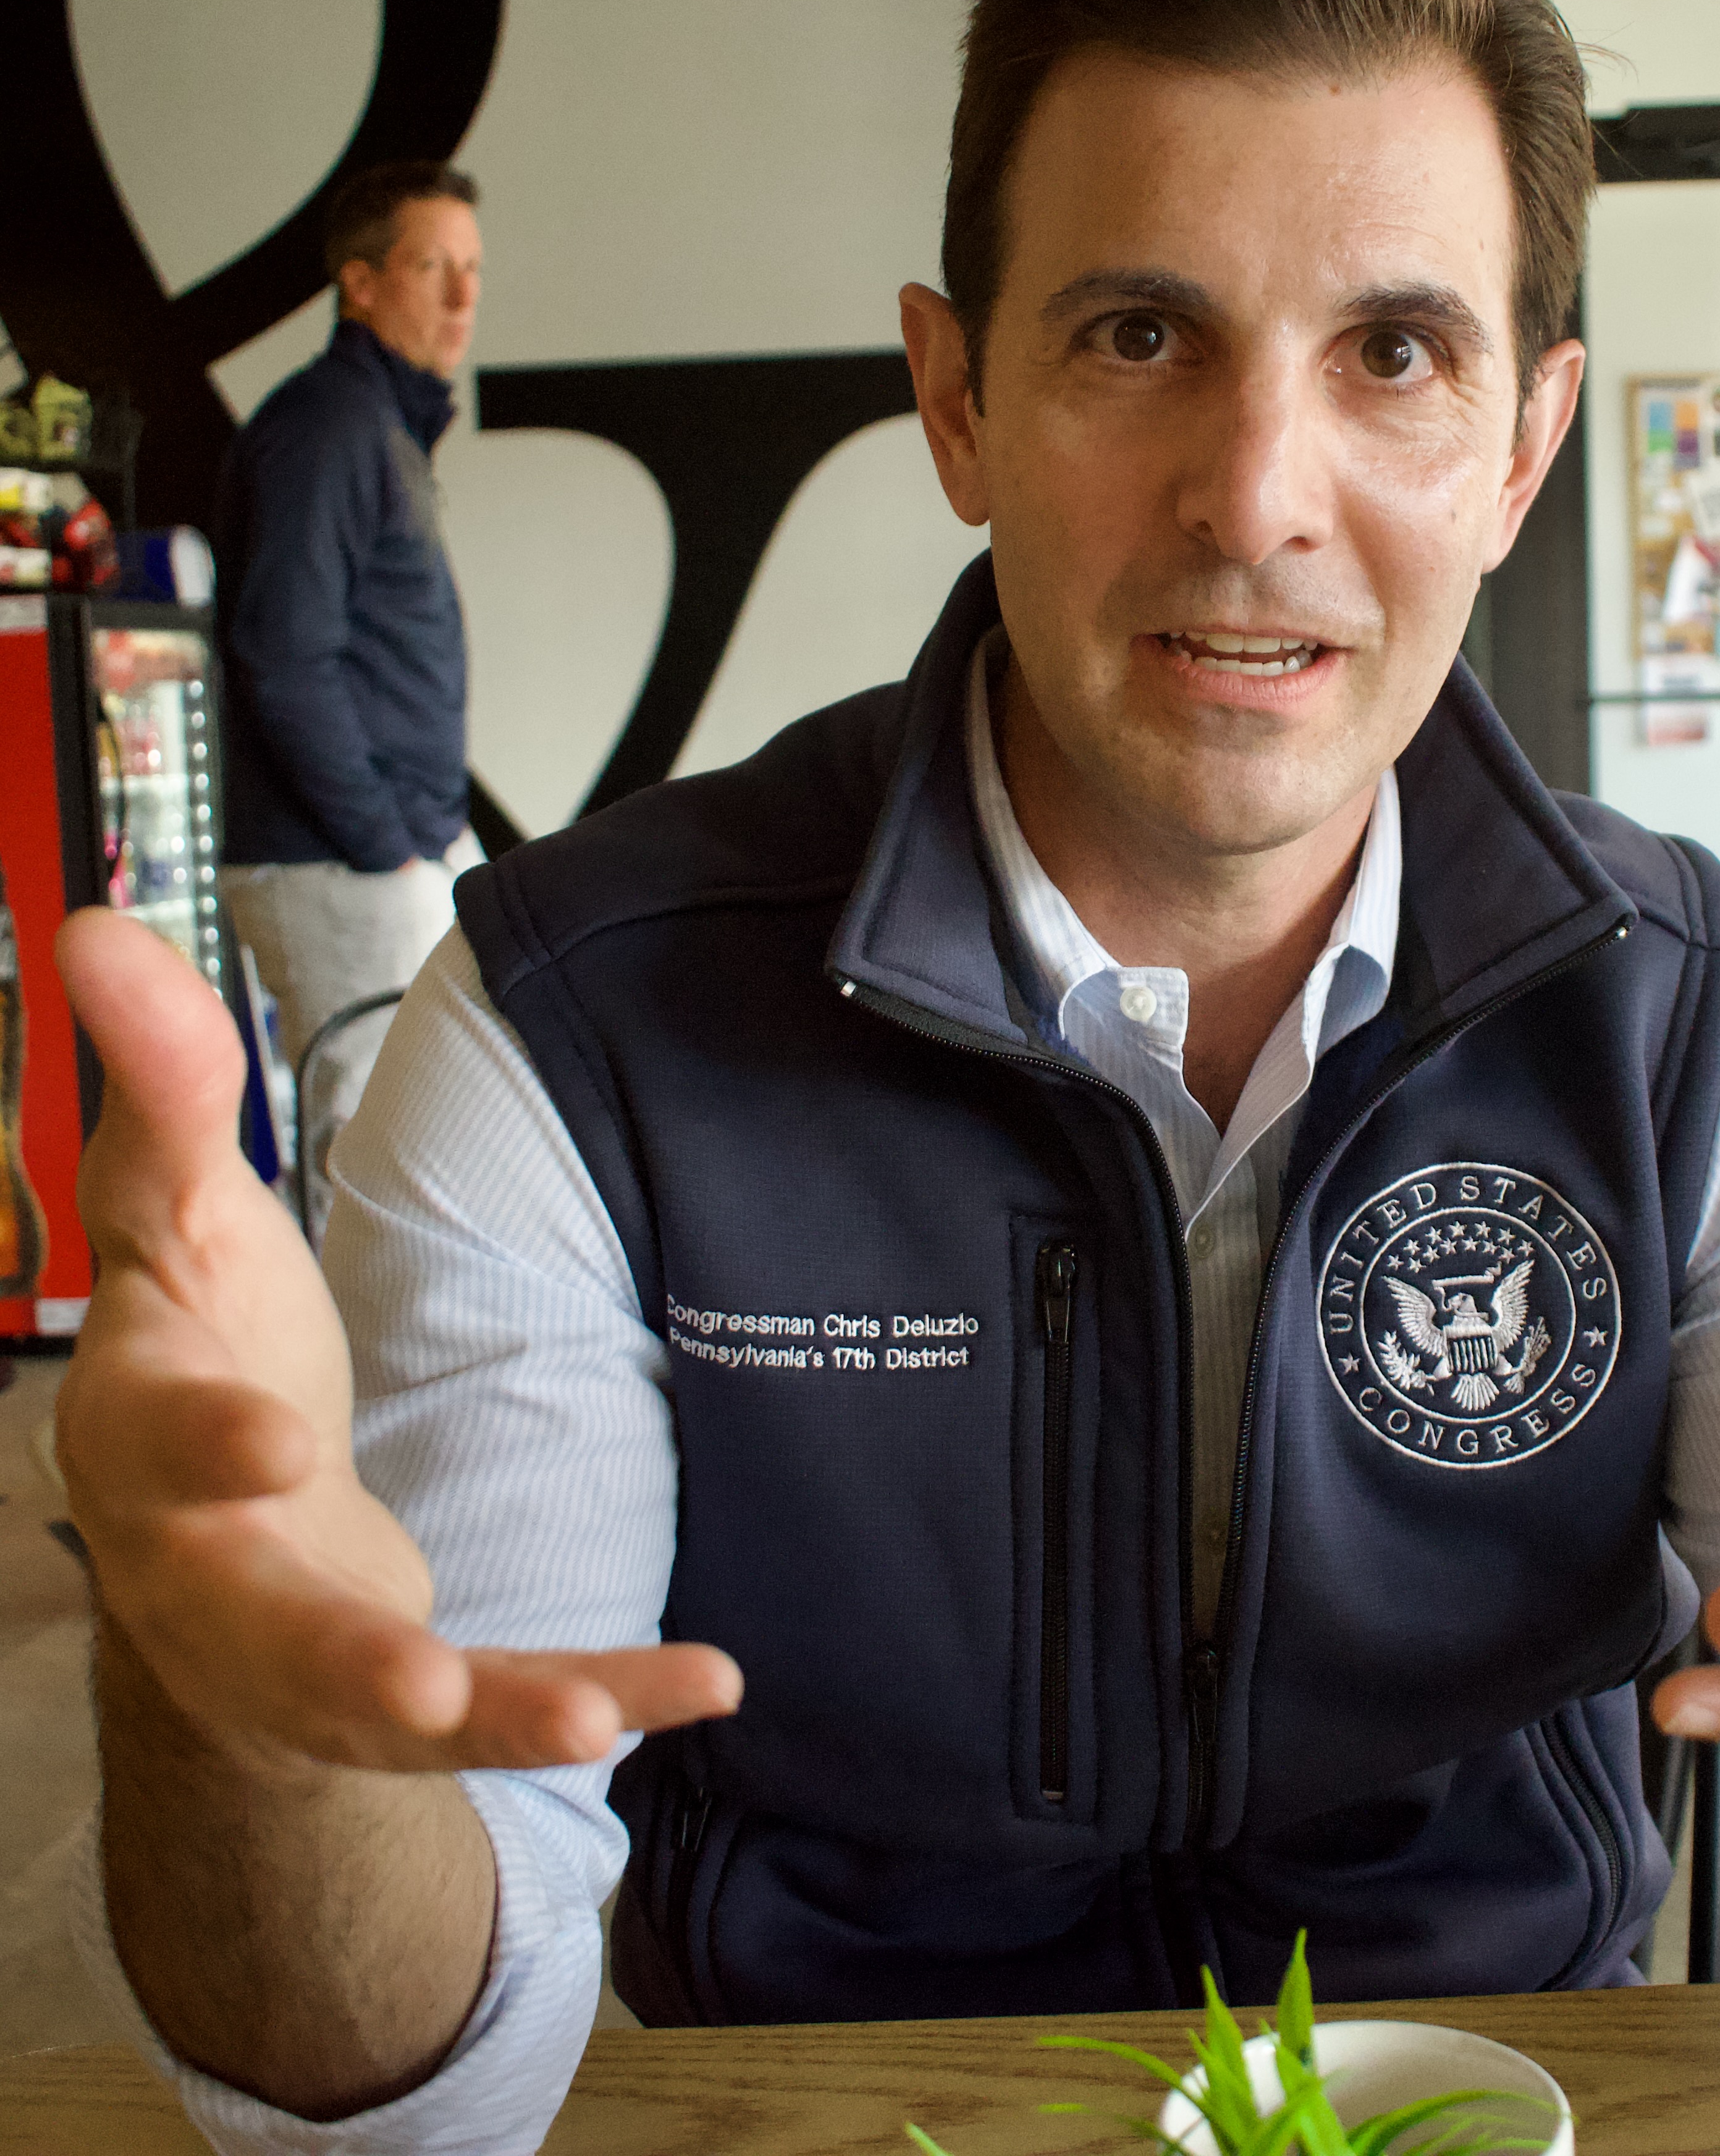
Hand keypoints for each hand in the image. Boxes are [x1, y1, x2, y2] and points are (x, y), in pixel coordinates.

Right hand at [53, 909, 740, 1773]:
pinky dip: (601, 1693)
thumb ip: (161, 1077)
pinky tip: (706, 1679)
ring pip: (379, 1703)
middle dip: (333, 1652)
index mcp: (148, 1431)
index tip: (268, 1439)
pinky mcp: (400, 1686)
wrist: (212, 1501)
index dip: (202, 1442)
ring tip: (588, 1719)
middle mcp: (213, 1563)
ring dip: (485, 1713)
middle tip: (416, 1678)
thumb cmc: (193, 1338)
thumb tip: (95, 918)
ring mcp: (304, 1644)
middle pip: (257, 1619)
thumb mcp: (172, 1205)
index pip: (161, 1437)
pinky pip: (503, 1705)